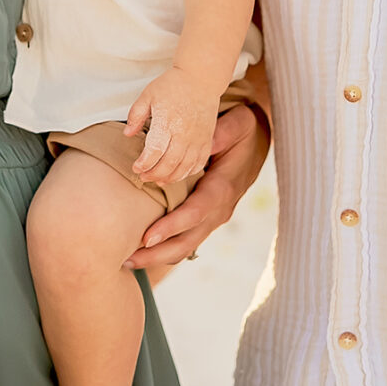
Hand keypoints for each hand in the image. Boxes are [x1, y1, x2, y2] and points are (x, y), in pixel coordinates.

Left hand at [126, 68, 217, 186]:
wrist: (201, 77)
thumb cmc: (172, 85)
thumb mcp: (148, 95)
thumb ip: (135, 116)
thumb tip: (127, 135)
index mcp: (167, 121)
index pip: (154, 152)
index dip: (144, 164)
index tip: (136, 168)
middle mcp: (184, 133)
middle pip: (169, 164)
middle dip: (154, 175)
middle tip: (144, 177)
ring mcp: (197, 138)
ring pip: (184, 168)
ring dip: (170, 178)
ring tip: (158, 179)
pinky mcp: (207, 139)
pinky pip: (199, 163)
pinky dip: (188, 173)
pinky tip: (177, 174)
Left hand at [126, 99, 266, 276]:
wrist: (258, 145)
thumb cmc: (243, 132)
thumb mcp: (238, 124)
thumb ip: (220, 133)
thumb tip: (200, 145)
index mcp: (223, 188)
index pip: (195, 213)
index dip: (171, 227)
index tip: (146, 237)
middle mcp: (219, 210)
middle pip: (187, 241)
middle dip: (157, 253)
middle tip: (127, 259)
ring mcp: (213, 218)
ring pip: (186, 247)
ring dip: (158, 257)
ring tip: (128, 261)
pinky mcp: (207, 220)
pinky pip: (186, 241)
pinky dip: (165, 250)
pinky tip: (143, 253)